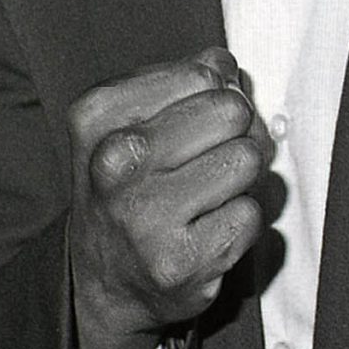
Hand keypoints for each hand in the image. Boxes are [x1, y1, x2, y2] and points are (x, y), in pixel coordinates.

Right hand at [67, 47, 272, 348]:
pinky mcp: (180, 262)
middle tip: (213, 160)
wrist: (107, 281)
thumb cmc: (131, 187)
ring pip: (247, 160)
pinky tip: (208, 232)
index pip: (205, 72)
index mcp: (98, 115)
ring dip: (243, 179)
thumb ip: (184, 80)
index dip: (217, 94)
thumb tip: (227, 68)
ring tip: (209, 197)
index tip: (197, 125)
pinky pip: (251, 214)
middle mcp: (114, 162)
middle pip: (231, 111)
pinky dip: (241, 222)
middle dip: (237, 132)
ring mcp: (145, 215)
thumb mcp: (133, 120)